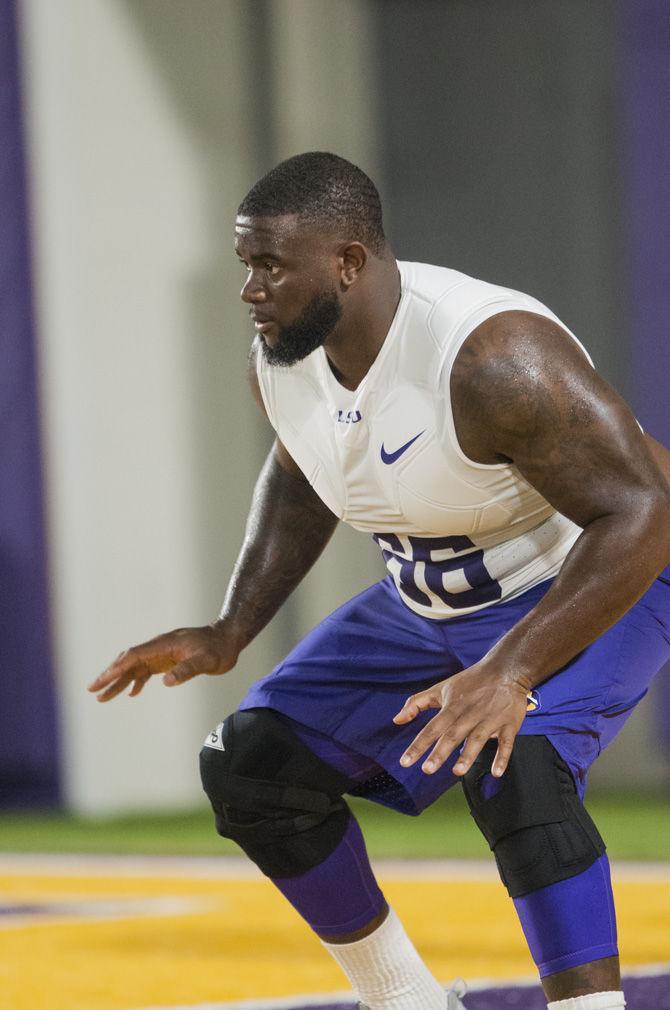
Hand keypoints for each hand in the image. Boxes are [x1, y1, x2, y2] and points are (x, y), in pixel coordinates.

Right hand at [88, 624, 240, 701]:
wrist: (229, 638)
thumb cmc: (218, 649)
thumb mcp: (206, 661)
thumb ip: (187, 670)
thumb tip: (166, 681)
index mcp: (163, 645)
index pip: (133, 657)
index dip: (115, 669)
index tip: (101, 681)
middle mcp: (158, 648)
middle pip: (128, 662)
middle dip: (109, 676)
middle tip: (92, 690)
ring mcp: (162, 654)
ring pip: (135, 668)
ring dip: (119, 682)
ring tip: (102, 697)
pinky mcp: (168, 660)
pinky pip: (147, 671)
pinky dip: (136, 681)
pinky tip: (131, 693)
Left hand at [393, 661, 529, 777]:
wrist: (505, 669)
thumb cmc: (470, 681)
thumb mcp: (440, 688)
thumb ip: (417, 703)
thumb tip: (396, 720)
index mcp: (451, 707)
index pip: (431, 728)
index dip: (418, 745)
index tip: (405, 762)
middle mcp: (469, 714)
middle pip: (452, 734)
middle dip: (440, 752)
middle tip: (427, 770)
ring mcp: (490, 719)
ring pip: (477, 738)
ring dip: (468, 755)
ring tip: (457, 771)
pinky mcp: (509, 724)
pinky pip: (506, 742)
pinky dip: (502, 757)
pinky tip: (496, 772)